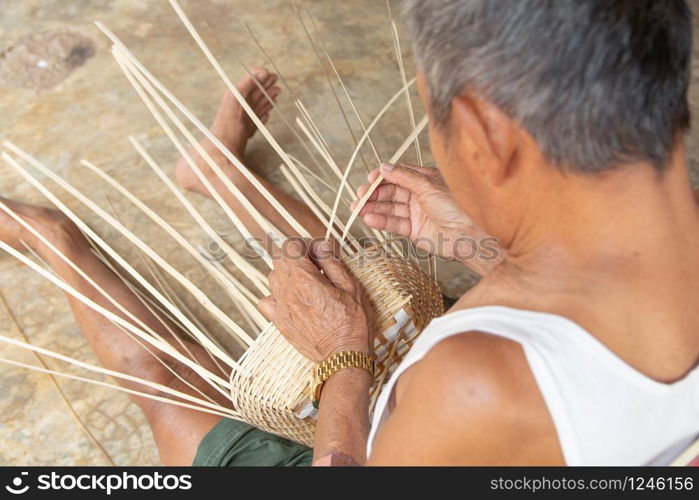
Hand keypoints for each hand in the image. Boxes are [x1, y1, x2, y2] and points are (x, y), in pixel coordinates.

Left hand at [258, 239, 372, 361]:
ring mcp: (281, 309)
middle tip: (316, 264)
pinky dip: (276, 295)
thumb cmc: (353, 323)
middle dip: (296, 255)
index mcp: (304, 281)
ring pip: (273, 278)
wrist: (344, 356)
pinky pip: (267, 301)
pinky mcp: (280, 323)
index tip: (319, 251)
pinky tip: (292, 298)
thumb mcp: (351, 287)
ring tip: (308, 282)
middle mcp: (287, 293)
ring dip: (288, 273)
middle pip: (278, 259)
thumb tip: (321, 246)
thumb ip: (332, 262)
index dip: (305, 243)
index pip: (290, 246)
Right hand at [355, 163, 502, 272]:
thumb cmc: (457, 206)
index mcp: (424, 180)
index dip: (382, 177)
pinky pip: (394, 224)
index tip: (370, 179)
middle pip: (390, 192)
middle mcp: (419, 195)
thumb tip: (384, 167)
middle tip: (359, 196)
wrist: (470, 235)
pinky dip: (381, 221)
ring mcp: (416, 213)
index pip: (397, 175)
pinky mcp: (414, 231)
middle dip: (373, 194)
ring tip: (357, 209)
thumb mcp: (428, 186)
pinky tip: (369, 218)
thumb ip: (404, 177)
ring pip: (390, 209)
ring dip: (373, 208)